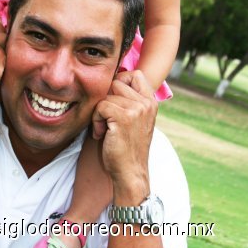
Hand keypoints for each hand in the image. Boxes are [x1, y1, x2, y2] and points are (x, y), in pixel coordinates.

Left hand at [91, 70, 157, 197]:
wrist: (131, 173)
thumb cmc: (127, 146)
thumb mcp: (135, 119)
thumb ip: (130, 100)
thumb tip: (113, 79)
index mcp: (151, 102)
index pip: (134, 74)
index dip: (119, 82)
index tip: (113, 100)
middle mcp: (146, 103)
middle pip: (116, 83)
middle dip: (107, 99)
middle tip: (109, 119)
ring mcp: (137, 109)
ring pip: (106, 96)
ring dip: (100, 113)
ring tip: (106, 129)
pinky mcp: (124, 117)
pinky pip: (100, 106)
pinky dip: (96, 120)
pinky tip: (102, 134)